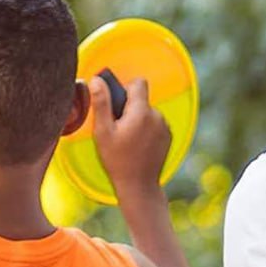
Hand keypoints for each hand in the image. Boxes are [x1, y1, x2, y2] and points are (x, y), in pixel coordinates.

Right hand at [89, 75, 171, 201]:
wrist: (139, 186)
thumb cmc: (117, 160)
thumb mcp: (103, 132)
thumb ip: (101, 103)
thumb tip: (97, 80)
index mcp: (141, 111)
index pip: (138, 83)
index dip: (124, 89)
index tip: (116, 106)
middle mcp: (157, 116)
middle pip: (141, 100)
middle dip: (129, 108)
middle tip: (118, 129)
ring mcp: (165, 127)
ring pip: (148, 112)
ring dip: (137, 120)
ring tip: (127, 140)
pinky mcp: (168, 137)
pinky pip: (155, 124)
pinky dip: (146, 130)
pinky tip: (138, 146)